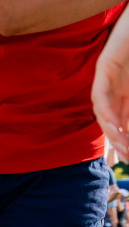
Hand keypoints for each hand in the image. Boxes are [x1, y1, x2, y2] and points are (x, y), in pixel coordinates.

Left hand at [93, 18, 128, 159]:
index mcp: (126, 91)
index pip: (123, 120)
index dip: (126, 138)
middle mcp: (114, 87)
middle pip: (111, 120)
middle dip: (118, 139)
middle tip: (126, 158)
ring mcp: (107, 79)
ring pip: (103, 111)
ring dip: (111, 130)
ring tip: (120, 145)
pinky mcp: (103, 68)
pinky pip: (101, 95)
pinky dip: (106, 111)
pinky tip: (113, 124)